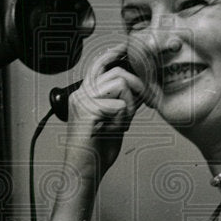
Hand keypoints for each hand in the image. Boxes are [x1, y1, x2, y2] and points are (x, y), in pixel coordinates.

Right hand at [64, 46, 145, 176]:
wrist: (84, 172)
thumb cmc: (97, 150)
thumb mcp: (114, 121)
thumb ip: (122, 103)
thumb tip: (138, 87)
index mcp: (83, 94)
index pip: (99, 65)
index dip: (114, 54)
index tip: (127, 47)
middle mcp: (80, 94)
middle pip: (117, 72)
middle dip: (136, 87)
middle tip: (141, 105)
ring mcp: (82, 102)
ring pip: (120, 85)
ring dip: (129, 107)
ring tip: (120, 124)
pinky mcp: (88, 112)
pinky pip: (120, 105)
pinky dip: (123, 120)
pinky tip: (113, 131)